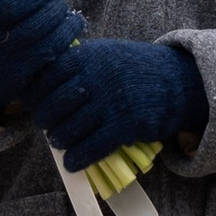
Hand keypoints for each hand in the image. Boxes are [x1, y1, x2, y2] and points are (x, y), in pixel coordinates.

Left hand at [36, 33, 206, 173]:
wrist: (178, 81)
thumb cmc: (136, 68)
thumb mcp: (106, 53)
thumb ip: (77, 64)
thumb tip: (43, 88)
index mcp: (88, 56)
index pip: (46, 78)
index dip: (37, 95)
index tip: (36, 104)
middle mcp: (96, 77)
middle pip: (54, 106)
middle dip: (46, 120)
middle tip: (49, 126)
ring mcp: (110, 102)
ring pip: (69, 129)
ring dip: (60, 140)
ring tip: (61, 142)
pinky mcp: (125, 125)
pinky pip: (92, 147)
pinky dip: (78, 158)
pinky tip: (73, 162)